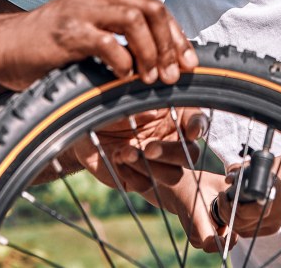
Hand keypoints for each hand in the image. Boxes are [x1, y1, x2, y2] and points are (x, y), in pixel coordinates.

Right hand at [0, 0, 197, 90]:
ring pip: (134, 20)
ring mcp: (82, 10)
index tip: (188, 65)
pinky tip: (122, 79)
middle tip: (173, 75)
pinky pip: (106, 42)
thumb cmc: (49, 48)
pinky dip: (121, 62)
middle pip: (153, 9)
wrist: (2, 47)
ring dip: (150, 52)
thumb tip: (164, 63)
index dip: (177, 37)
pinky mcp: (67, 31)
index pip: (156, 8)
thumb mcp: (92, 33)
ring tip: (152, 79)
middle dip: (170, 44)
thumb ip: (122, 38)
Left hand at [73, 107, 207, 192]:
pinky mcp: (138, 180)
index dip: (198, 127)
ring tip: (126, 152)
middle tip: (149, 148)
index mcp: (175, 118)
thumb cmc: (110, 106)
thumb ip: (146, 101)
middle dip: (171, 153)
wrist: (81, 124)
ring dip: (151, 166)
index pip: (198, 123)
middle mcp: (170, 142)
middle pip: (190, 155)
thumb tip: (154, 114)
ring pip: (172, 176)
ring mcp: (156, 164)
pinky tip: (116, 157)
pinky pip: (144, 184)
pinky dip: (130, 172)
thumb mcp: (129, 97)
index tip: (190, 130)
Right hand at [161, 170, 239, 252]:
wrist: (177, 189)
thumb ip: (233, 190)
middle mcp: (195, 232)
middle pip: (219, 244)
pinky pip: (214, 241)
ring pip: (218, 243)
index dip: (226, 242)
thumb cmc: (197, 184)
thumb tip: (250, 193)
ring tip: (221, 213)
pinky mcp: (197, 240)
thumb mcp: (215, 182)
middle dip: (230, 233)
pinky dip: (220, 232)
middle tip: (231, 216)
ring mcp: (195, 238)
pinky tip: (217, 218)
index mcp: (198, 218)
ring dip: (225, 232)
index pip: (210, 242)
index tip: (234, 232)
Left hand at [214, 164, 280, 237]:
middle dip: (227, 211)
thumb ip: (241, 171)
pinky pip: (246, 231)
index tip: (227, 194)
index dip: (237, 207)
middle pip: (245, 222)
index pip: (254, 211)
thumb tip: (228, 179)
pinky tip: (230, 212)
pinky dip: (235, 223)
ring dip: (228, 217)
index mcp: (276, 199)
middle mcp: (276, 216)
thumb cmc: (269, 173)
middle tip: (221, 196)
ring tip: (223, 202)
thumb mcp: (257, 168)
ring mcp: (273, 225)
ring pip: (243, 229)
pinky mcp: (269, 230)